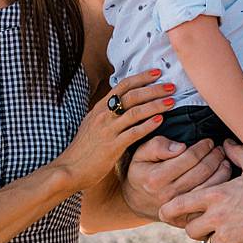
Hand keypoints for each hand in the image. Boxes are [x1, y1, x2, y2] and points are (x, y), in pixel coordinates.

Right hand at [60, 71, 171, 191]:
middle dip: (154, 89)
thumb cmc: (84, 149)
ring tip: (172, 101)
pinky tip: (160, 120)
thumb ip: (107, 113)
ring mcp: (108, 130)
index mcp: (99, 108)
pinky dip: (148, 125)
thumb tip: (121, 104)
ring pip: (135, 112)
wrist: (71, 169)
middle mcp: (103, 115)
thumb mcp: (92, 125)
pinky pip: (133, 133)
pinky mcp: (112, 146)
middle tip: (171, 86)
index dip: (141, 77)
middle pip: (132, 95)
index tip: (157, 73)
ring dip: (156, 105)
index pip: (122, 85)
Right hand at [122, 134, 233, 223]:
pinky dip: (220, 187)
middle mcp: (168, 195)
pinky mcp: (187, 218)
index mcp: (156, 178)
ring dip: (222, 170)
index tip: (208, 142)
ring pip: (209, 186)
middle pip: (202, 172)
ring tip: (223, 160)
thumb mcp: (141, 154)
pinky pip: (209, 201)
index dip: (202, 147)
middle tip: (219, 149)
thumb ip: (158, 146)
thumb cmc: (142, 172)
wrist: (139, 202)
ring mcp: (178, 209)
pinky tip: (222, 176)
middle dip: (215, 156)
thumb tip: (181, 147)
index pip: (189, 158)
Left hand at [162, 140, 242, 242]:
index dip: (169, 211)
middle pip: (190, 230)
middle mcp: (217, 217)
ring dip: (216, 241)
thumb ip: (238, 154)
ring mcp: (227, 237)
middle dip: (197, 229)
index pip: (178, 205)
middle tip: (208, 226)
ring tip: (231, 233)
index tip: (164, 214)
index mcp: (216, 195)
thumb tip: (226, 143)